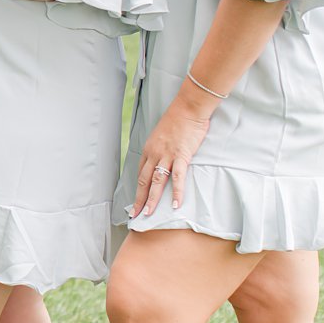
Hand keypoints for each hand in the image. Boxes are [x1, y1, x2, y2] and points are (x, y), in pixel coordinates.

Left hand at [129, 100, 210, 218]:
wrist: (188, 107)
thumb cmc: (178, 120)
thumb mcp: (163, 134)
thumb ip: (161, 148)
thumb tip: (163, 159)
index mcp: (149, 149)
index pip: (140, 173)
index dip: (138, 189)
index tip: (136, 201)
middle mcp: (154, 153)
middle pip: (144, 181)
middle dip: (139, 199)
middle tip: (135, 215)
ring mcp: (167, 155)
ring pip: (157, 182)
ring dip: (152, 199)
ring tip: (149, 214)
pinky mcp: (181, 155)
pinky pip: (177, 177)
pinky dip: (176, 192)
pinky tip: (175, 204)